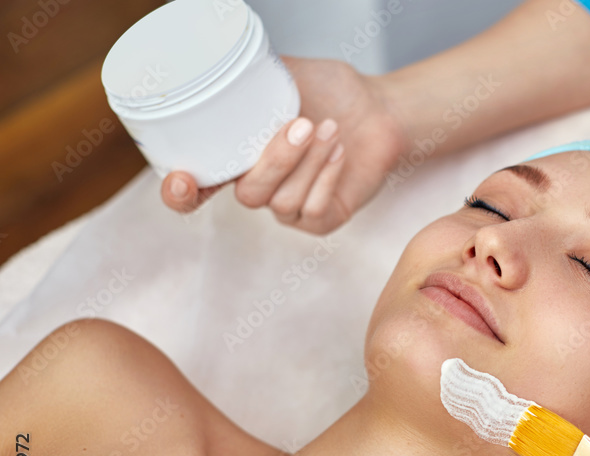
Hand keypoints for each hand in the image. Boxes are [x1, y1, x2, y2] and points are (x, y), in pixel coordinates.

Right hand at [161, 57, 409, 233]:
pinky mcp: (321, 220)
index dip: (181, 193)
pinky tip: (339, 152)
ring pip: (282, 202)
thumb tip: (220, 69)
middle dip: (276, 160)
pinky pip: (313, 210)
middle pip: (248, 195)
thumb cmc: (331, 93)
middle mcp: (260, 186)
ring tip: (329, 128)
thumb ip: (249, 81)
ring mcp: (289, 207)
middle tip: (303, 123)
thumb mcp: (284, 76)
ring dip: (309, 163)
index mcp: (238, 157)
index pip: (193, 189)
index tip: (183, 181)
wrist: (378, 109)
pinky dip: (327, 177)